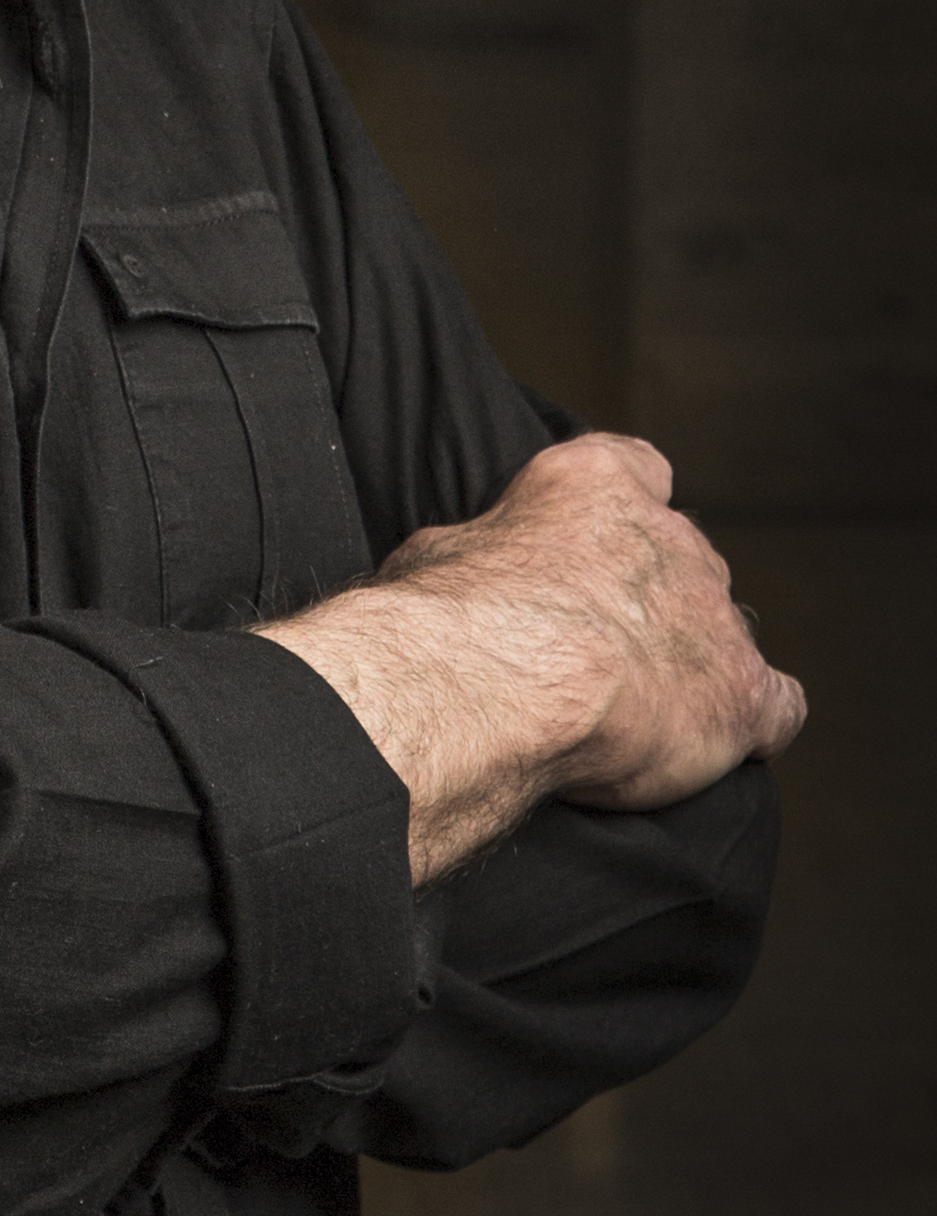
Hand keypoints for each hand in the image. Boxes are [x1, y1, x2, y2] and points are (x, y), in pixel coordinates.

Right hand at [261, 432, 806, 883]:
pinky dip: (751, 726)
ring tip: (641, 713)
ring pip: (725, 632)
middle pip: (684, 559)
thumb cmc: (449, 616)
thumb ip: (476, 554)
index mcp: (595, 481)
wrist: (498, 682)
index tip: (593, 552)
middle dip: (651, 603)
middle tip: (593, 655)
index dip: (625, 512)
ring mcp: (714, 613)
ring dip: (692, 665)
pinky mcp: (742, 692)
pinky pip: (777, 708)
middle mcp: (671, 535)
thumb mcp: (437, 555)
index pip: (639, 469)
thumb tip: (461, 572)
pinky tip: (719, 746)